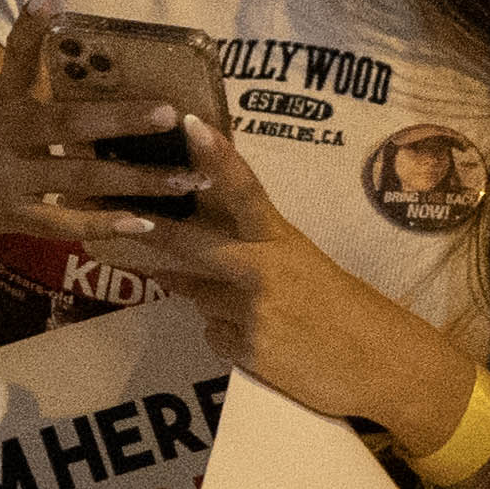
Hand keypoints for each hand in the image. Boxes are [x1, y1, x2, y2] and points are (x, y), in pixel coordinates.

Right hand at [0, 6, 189, 301]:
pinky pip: (65, 224)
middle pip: (66, 126)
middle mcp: (4, 138)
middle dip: (121, 120)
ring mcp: (8, 181)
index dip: (32, 31)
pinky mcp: (13, 219)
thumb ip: (24, 66)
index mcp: (0, 102)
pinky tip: (144, 221)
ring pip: (79, 178)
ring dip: (137, 179)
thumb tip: (52, 5)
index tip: (51, 2)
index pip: (16, 58)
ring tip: (188, 177)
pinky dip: (104, 224)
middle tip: (170, 113)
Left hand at [57, 120, 471, 439]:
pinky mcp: (252, 348)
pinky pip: (215, 336)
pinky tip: (266, 343)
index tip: (189, 123)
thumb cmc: (342, 311)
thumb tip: (186, 258)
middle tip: (104, 226)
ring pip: (196, 295)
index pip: (246, 189)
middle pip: (194, 245)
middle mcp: (267, 267)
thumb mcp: (300, 271)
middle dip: (149, 235)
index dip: (217, 156)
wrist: (385, 365)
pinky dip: (227, 337)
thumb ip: (247, 255)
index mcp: (284, 239)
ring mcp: (256, 309)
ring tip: (238, 301)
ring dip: (199, 295)